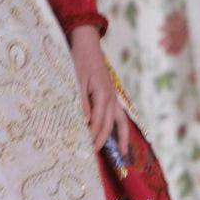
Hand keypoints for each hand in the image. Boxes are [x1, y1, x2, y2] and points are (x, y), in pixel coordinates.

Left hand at [70, 24, 127, 151]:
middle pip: (108, 125)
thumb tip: (84, 122)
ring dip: (121, 138)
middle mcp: (111, 98)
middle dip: (101, 142)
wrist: (87, 43)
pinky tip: (120, 136)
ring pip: (120, 121)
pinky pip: (119, 115)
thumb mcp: (76, 79)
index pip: (97, 123)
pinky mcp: (112, 95)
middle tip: (91, 156)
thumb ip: (81, 101)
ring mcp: (113, 96)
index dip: (92, 138)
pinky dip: (121, 127)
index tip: (85, 151)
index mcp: (102, 95)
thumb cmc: (79, 60)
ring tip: (123, 154)